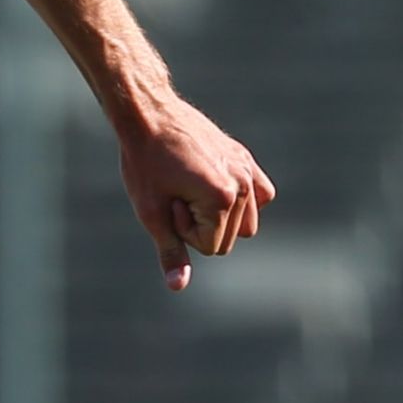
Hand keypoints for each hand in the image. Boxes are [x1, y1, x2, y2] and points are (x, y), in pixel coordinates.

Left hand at [118, 96, 275, 291]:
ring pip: (246, 224)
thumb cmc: (143, 163)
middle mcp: (245, 186)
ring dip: (217, 215)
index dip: (182, 231)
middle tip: (175, 191)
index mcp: (224, 199)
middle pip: (230, 240)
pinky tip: (212, 183)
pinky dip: (240, 200)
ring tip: (188, 185)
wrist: (148, 115)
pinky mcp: (246, 160)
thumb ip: (171, 251)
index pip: (212, 248)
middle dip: (200, 225)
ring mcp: (249, 171)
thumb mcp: (150, 212)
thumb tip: (178, 287)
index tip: (167, 201)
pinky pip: (259, 197)